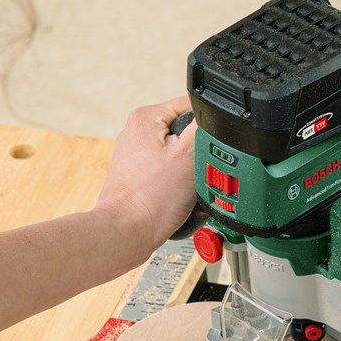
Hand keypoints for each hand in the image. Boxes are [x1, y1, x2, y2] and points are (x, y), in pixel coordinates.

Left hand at [96, 96, 197, 259]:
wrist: (126, 234)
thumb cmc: (150, 201)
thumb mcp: (188, 155)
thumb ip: (204, 128)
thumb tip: (214, 115)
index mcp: (145, 117)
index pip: (190, 106)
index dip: (208, 126)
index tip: (209, 148)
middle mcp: (136, 132)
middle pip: (186, 132)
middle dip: (198, 152)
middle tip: (197, 171)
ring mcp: (135, 156)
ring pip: (179, 155)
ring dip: (190, 170)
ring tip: (186, 186)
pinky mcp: (138, 177)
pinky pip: (169, 172)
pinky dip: (178, 183)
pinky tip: (178, 196)